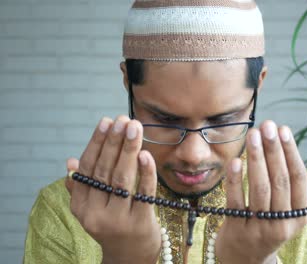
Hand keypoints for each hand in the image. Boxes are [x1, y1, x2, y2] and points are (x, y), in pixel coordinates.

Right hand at [64, 116, 160, 263]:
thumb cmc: (112, 224)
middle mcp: (96, 214)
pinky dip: (145, 172)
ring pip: (122, 179)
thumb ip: (81, 187)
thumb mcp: (91, 209)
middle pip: (105, 171)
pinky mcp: (140, 223)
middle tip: (123, 120)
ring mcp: (118, 219)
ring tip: (135, 127)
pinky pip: (143, 193)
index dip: (97, 143)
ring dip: (129, 150)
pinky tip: (146, 154)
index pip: (88, 169)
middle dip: (115, 142)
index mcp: (81, 207)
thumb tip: (70, 161)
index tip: (106, 122)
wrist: (129, 257)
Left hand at [216, 120, 306, 263]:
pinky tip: (235, 160)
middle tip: (268, 125)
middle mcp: (282, 222)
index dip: (291, 153)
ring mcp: (259, 227)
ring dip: (257, 159)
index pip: (297, 179)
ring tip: (253, 134)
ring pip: (260, 188)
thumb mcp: (290, 217)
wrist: (246, 259)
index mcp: (298, 215)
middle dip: (274, 150)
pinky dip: (235, 180)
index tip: (284, 130)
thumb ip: (302, 197)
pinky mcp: (237, 229)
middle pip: (280, 181)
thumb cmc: (270, 228)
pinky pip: (236, 201)